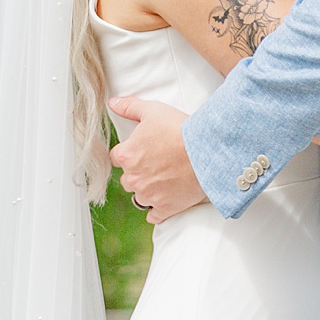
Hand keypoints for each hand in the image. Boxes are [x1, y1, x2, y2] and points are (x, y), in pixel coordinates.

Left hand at [107, 96, 207, 222]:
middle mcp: (133, 178)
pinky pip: (153, 216)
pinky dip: (158, 210)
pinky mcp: (165, 208)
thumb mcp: (153, 111)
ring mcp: (148, 196)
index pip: (116, 157)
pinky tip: (167, 198)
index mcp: (126, 155)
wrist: (207, 151)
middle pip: (127, 178)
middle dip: (138, 172)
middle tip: (157, 163)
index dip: (129, 152)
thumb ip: (129, 107)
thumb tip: (111, 103)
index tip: (143, 150)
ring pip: (139, 196)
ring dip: (148, 190)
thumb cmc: (180, 129)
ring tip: (165, 179)